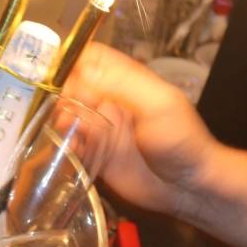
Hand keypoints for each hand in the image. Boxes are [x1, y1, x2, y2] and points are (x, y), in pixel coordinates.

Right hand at [63, 41, 218, 218]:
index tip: (56, 72)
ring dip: (61, 119)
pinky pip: (70, 144)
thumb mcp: (158, 104)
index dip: (71, 60)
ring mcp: (101, 128)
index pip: (90, 58)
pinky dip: (63, 144)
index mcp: (125, 81)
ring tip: (66, 129)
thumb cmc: (182, 140)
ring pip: (67, 115)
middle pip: (71, 86)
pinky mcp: (95, 154)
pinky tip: (69, 149)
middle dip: (61, 93)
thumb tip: (81, 72)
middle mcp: (108, 101)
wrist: (190, 188)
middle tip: (62, 107)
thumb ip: (122, 85)